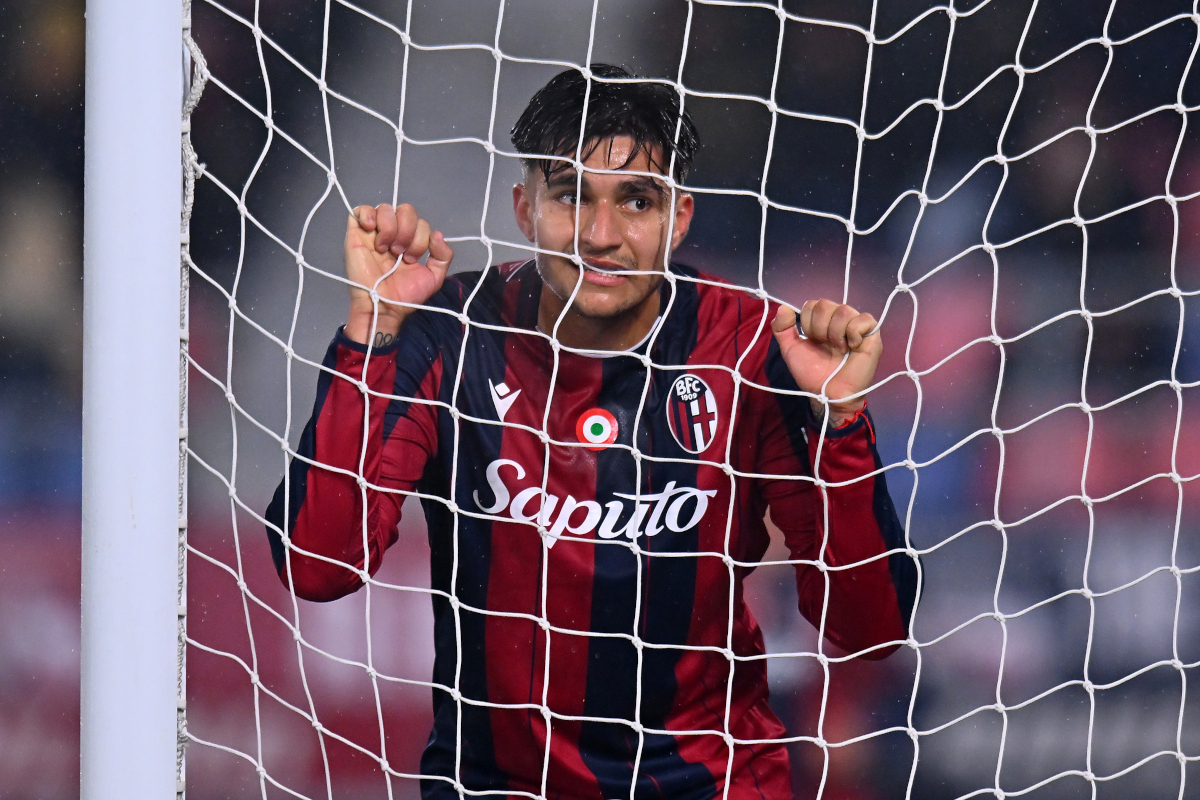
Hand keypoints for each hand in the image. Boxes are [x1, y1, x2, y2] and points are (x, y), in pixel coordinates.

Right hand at [343, 203, 453, 344]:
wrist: (384, 306)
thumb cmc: (405, 295)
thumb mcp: (434, 277)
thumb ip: (443, 256)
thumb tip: (437, 234)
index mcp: (409, 241)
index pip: (420, 222)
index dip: (421, 237)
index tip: (412, 259)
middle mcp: (393, 234)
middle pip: (406, 210)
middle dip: (408, 231)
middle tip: (400, 253)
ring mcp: (374, 233)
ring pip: (386, 208)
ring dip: (390, 227)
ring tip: (386, 249)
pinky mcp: (356, 234)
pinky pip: (361, 210)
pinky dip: (368, 215)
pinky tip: (371, 230)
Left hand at [771, 299, 880, 426]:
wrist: (828, 394)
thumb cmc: (812, 373)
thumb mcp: (790, 350)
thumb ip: (782, 329)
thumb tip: (783, 307)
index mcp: (821, 322)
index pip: (812, 304)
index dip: (807, 321)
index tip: (811, 340)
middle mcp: (839, 320)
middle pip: (825, 304)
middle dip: (819, 328)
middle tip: (825, 346)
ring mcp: (856, 325)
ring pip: (843, 310)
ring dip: (835, 333)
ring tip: (838, 349)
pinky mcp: (872, 334)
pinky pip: (864, 319)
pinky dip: (854, 333)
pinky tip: (852, 347)